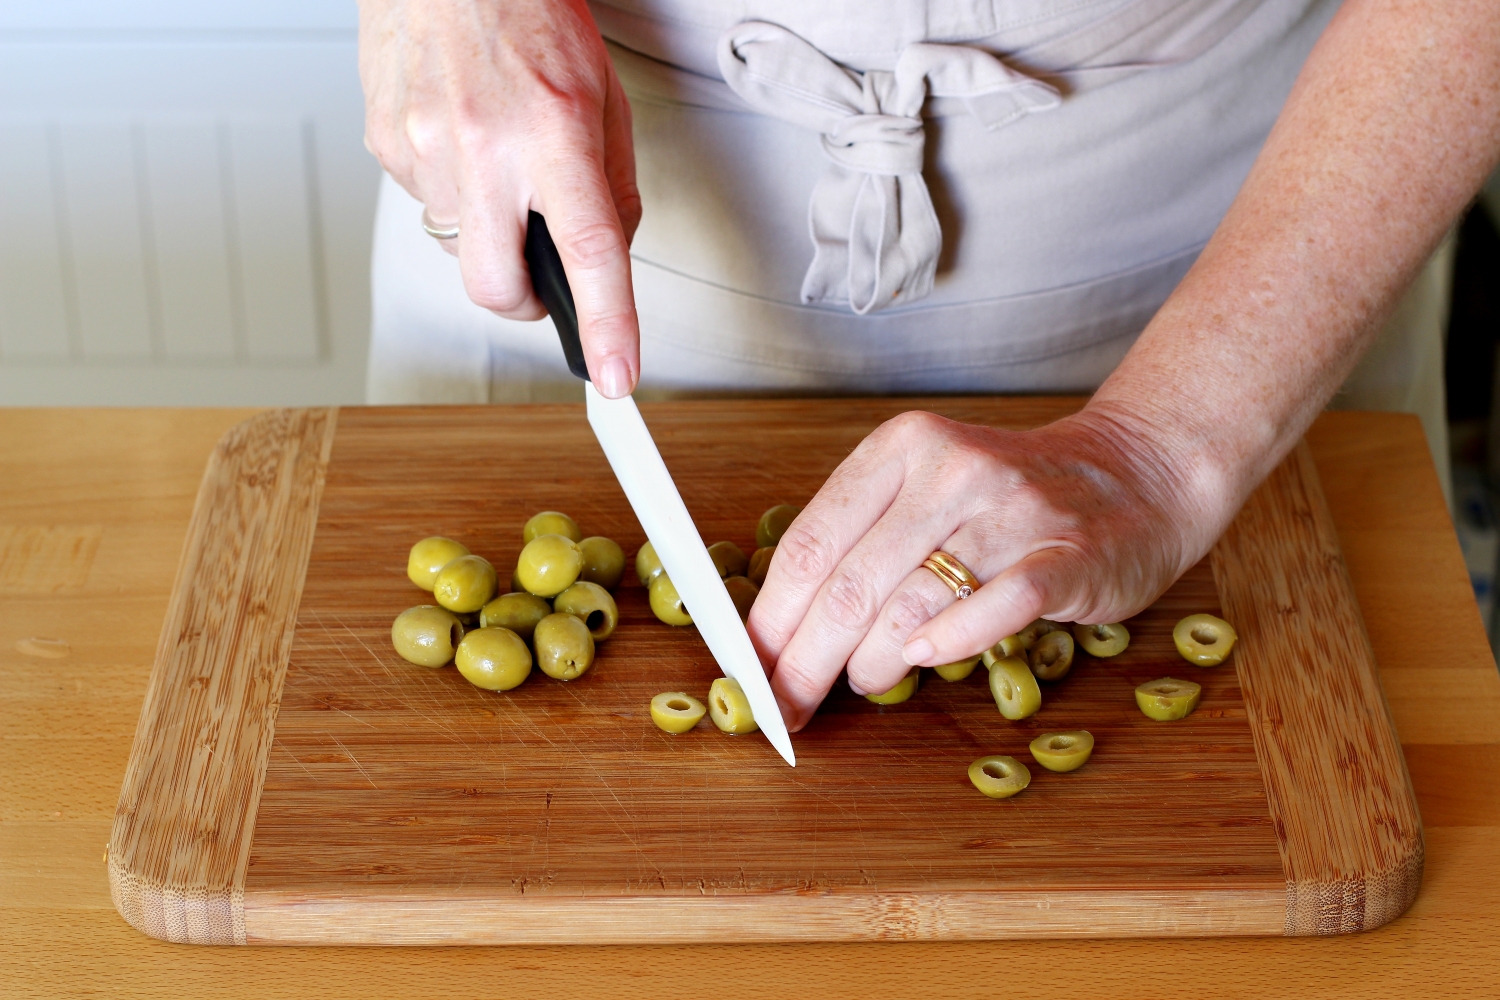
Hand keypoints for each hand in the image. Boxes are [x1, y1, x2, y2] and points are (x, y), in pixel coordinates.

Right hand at [359, 0, 641, 394]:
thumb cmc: (529, 13)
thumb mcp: (602, 96)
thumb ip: (612, 185)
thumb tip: (609, 257)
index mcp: (553, 132)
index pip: (588, 251)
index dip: (606, 325)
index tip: (615, 375)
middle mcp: (484, 146)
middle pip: (497, 288)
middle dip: (523, 301)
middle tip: (541, 273)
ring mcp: (425, 148)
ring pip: (460, 246)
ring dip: (487, 227)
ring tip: (497, 157)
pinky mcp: (385, 144)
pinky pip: (427, 202)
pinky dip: (453, 189)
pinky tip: (461, 137)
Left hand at [747, 408, 1230, 730]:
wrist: (1136, 476)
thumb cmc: (1010, 499)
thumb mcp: (925, 490)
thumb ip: (862, 542)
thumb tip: (780, 631)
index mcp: (902, 449)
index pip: (810, 544)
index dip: (770, 617)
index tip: (749, 670)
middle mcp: (951, 470)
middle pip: (849, 585)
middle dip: (804, 660)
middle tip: (785, 705)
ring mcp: (1012, 511)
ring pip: (910, 603)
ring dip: (870, 661)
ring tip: (862, 681)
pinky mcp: (1066, 555)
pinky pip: (995, 607)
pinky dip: (951, 642)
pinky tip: (923, 661)